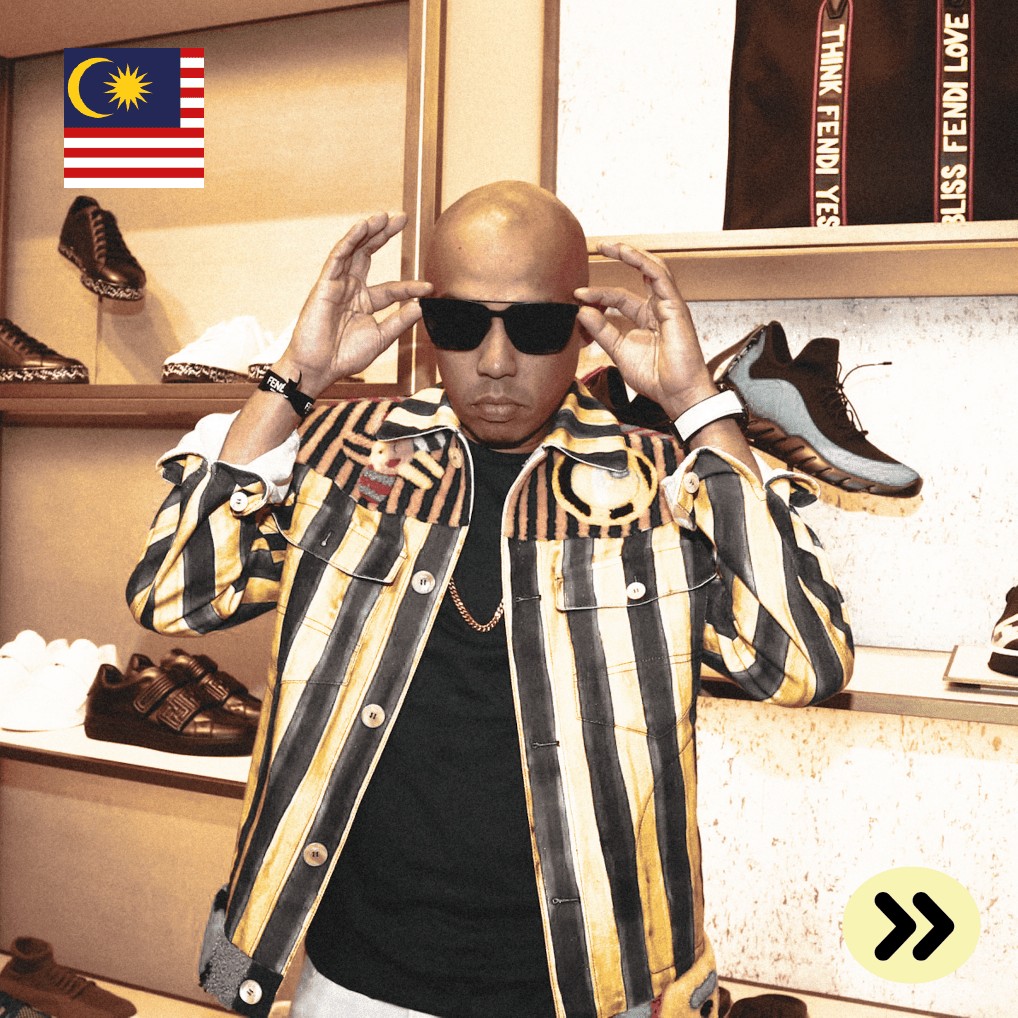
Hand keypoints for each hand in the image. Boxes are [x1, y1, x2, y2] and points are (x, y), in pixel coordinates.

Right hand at [274, 212, 432, 395]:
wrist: (320, 367)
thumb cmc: (345, 356)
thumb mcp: (380, 338)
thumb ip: (399, 321)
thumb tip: (420, 306)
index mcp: (365, 302)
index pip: (393, 288)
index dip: (410, 286)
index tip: (429, 287)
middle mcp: (351, 289)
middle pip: (369, 254)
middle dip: (384, 235)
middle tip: (401, 217)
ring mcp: (337, 284)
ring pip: (354, 250)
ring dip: (368, 231)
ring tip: (383, 216)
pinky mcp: (325, 284)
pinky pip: (338, 257)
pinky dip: (350, 240)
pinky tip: (362, 227)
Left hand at [575, 242, 716, 417]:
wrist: (676, 394)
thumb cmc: (655, 378)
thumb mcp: (618, 351)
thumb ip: (601, 331)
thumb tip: (581, 312)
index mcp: (645, 319)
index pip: (618, 297)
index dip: (597, 294)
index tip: (577, 295)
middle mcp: (658, 308)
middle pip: (639, 274)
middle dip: (621, 256)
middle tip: (599, 246)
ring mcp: (669, 306)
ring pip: (652, 269)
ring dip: (632, 254)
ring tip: (611, 245)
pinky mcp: (676, 307)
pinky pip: (660, 278)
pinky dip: (644, 264)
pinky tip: (629, 254)